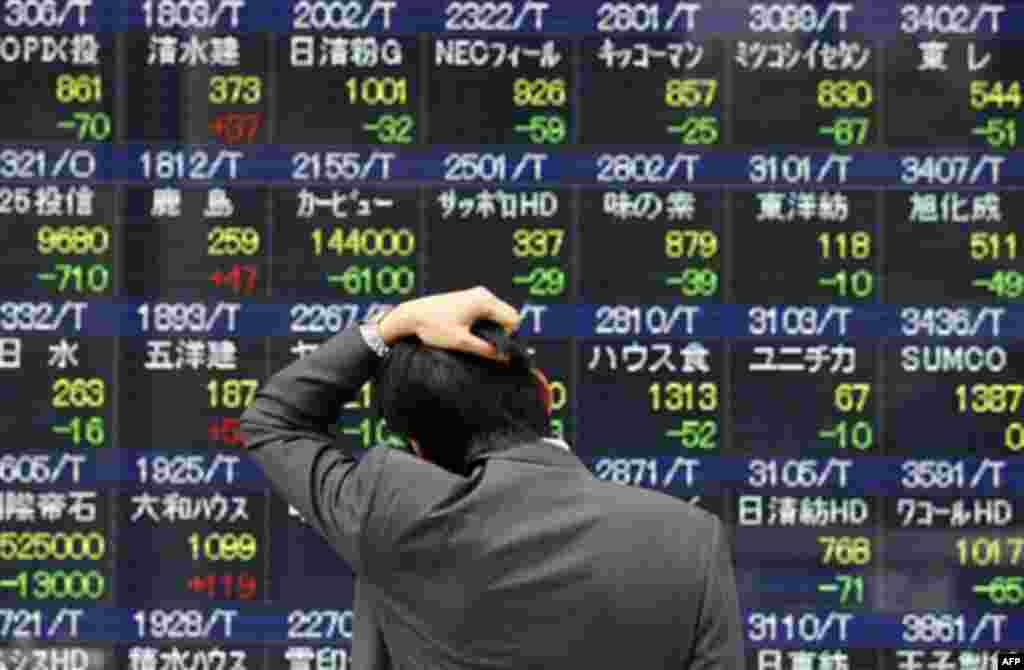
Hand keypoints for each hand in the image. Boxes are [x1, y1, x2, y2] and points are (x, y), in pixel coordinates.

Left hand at [378, 287, 520, 360]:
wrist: (411, 315)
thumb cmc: (433, 326)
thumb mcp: (461, 342)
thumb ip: (485, 350)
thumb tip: (505, 358)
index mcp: (484, 301)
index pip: (513, 320)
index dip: (511, 337)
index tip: (500, 351)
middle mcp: (483, 294)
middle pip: (508, 315)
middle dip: (504, 333)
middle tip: (491, 349)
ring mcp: (476, 294)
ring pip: (498, 313)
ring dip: (494, 328)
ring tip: (480, 343)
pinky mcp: (469, 298)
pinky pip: (488, 311)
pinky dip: (486, 323)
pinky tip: (473, 334)